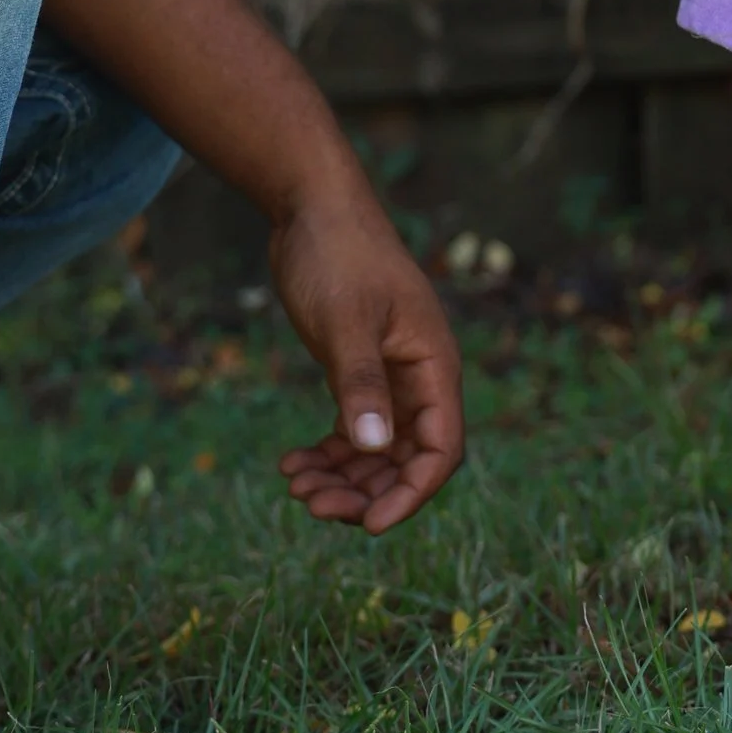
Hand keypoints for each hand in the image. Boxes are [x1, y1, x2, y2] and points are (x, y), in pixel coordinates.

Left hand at [268, 179, 464, 532]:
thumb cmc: (337, 255)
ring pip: (376, 450)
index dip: (410, 493)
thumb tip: (374, 448)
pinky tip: (290, 464)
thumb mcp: (344, 321)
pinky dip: (327, 453)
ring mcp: (389, 376)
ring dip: (341, 477)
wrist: (312, 207)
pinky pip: (352, 430)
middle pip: (406, 459)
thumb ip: (360, 383)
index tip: (369, 525)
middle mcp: (419, 377)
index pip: (440, 450)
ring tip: (294, 486)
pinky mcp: (358, 371)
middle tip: (310, 506)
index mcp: (433, 365)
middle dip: (364, 491)